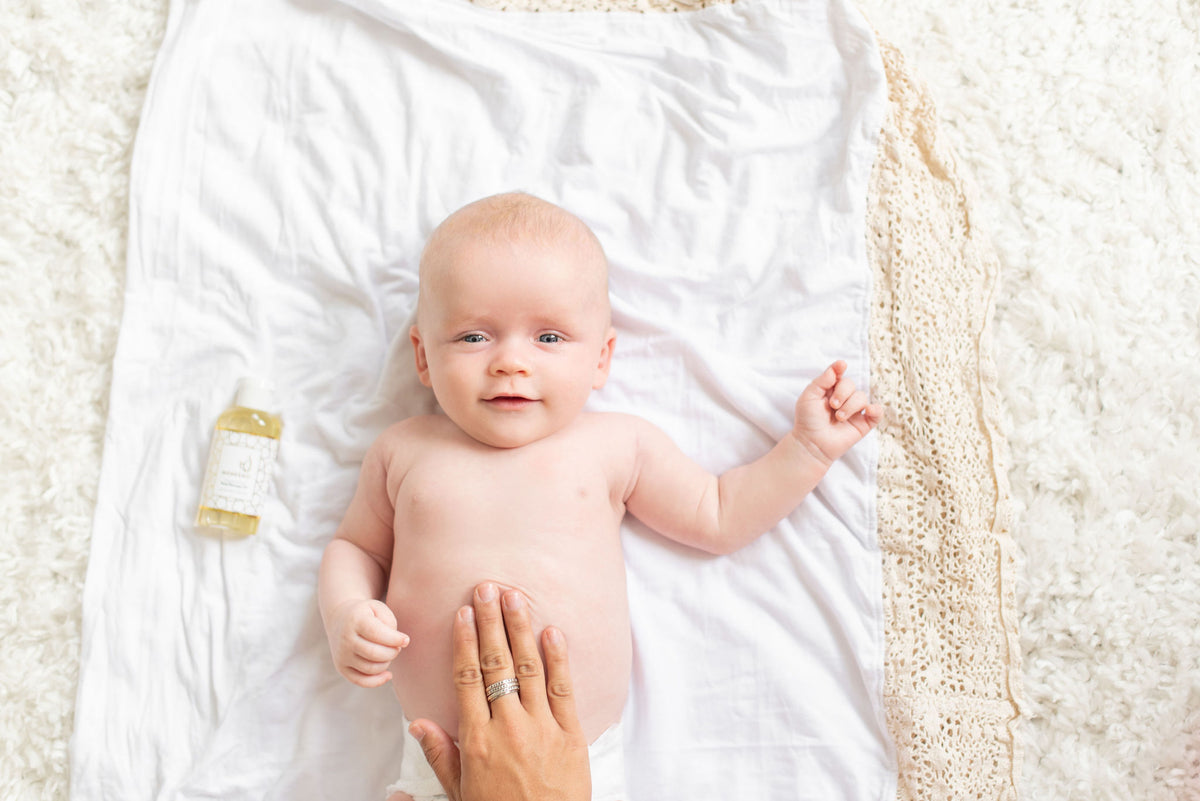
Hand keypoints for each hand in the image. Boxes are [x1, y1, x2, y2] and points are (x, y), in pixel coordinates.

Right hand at [328, 598, 408, 687]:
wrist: (339, 617)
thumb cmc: (366, 613)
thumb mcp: (378, 608)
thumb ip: (390, 623)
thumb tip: (397, 644)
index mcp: (355, 620)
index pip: (377, 634)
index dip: (395, 639)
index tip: (406, 640)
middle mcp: (346, 639)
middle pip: (374, 654)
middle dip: (392, 652)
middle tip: (397, 647)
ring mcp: (341, 655)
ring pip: (370, 668)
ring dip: (386, 663)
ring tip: (389, 653)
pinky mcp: (341, 667)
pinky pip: (360, 681)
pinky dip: (377, 681)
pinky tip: (388, 674)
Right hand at [408, 583, 590, 800]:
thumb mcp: (460, 792)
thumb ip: (440, 754)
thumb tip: (416, 722)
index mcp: (477, 740)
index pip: (467, 679)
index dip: (463, 642)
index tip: (462, 613)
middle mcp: (508, 728)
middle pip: (496, 664)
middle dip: (490, 622)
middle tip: (486, 587)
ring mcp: (542, 729)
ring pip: (528, 668)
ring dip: (520, 628)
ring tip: (514, 596)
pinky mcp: (571, 735)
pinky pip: (563, 690)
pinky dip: (558, 659)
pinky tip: (552, 631)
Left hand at [793, 360, 882, 465]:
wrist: (812, 444)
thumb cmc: (808, 420)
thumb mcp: (809, 396)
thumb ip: (823, 380)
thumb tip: (840, 365)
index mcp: (830, 390)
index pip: (839, 375)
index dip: (840, 369)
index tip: (841, 366)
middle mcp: (844, 398)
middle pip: (851, 384)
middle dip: (842, 393)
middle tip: (832, 405)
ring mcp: (855, 410)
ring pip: (862, 397)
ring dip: (850, 405)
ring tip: (839, 418)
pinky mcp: (864, 423)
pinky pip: (877, 412)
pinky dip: (875, 409)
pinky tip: (867, 411)